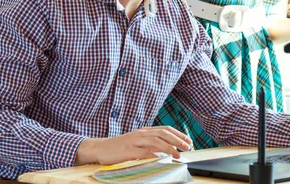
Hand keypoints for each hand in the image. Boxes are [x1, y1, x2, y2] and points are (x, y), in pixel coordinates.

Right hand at [74, 126, 192, 165]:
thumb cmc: (121, 147)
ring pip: (155, 141)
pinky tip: (161, 159)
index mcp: (145, 131)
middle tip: (188, 146)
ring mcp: (134, 141)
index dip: (178, 134)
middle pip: (163, 133)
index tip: (188, 140)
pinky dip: (153, 155)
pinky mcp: (128, 151)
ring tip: (178, 154)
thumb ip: (151, 144)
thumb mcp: (138, 142)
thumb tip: (168, 148)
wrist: (101, 148)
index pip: (165, 129)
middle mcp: (141, 133)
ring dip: (169, 147)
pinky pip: (143, 152)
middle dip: (178, 139)